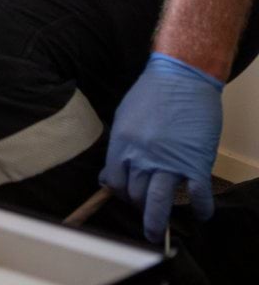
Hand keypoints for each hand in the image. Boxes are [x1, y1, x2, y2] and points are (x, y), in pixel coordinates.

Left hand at [101, 53, 223, 241]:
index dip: (120, 193)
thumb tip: (110, 173)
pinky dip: (200, 209)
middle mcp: (142, 157)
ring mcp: (169, 162)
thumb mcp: (124, 118)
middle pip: (135, 195)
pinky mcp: (195, 163)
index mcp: (122, 145)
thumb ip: (119, 147)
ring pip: (160, 202)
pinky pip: (197, 195)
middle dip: (138, 207)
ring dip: (157, 221)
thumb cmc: (151, 94)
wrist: (182, 79)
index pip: (114, 181)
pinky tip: (200, 214)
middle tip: (144, 212)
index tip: (126, 196)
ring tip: (156, 233)